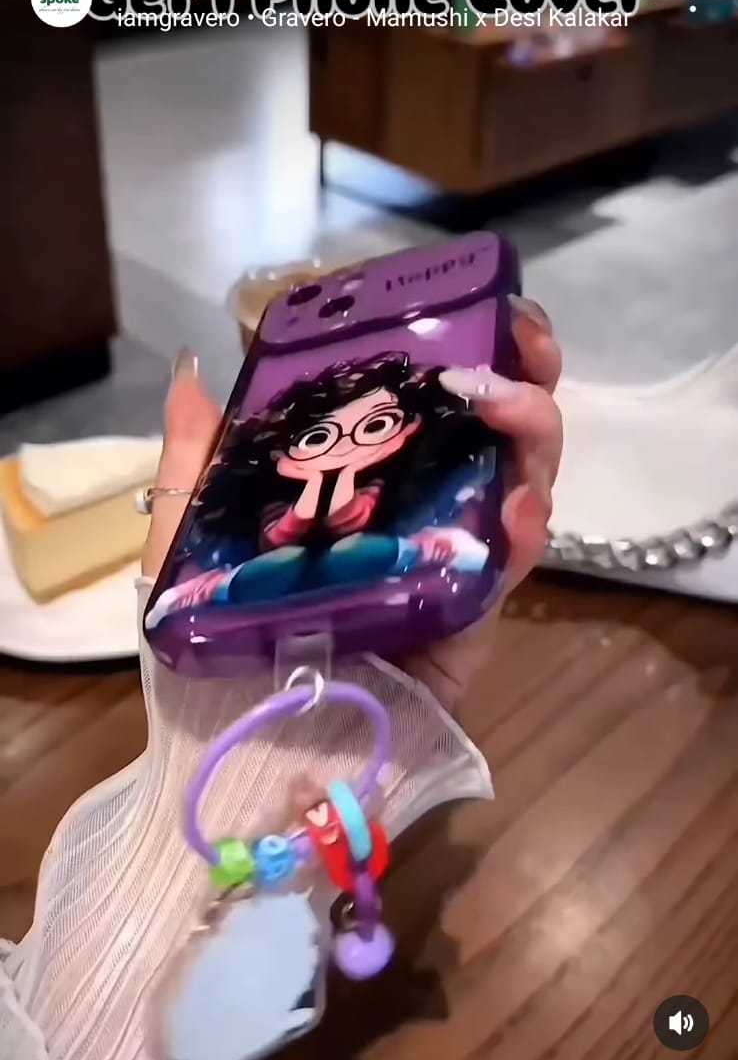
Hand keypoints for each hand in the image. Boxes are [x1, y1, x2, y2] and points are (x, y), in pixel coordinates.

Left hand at [143, 302, 561, 711]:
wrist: (240, 753)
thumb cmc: (209, 653)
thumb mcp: (183, 544)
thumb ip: (193, 463)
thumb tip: (197, 371)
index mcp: (357, 483)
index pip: (422, 404)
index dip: (455, 351)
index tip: (464, 306)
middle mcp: (414, 512)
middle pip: (493, 432)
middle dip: (523, 376)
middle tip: (525, 340)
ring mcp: (448, 561)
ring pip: (520, 483)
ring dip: (530, 434)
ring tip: (505, 406)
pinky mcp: (469, 618)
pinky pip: (510, 565)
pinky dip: (520, 528)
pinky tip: (511, 505)